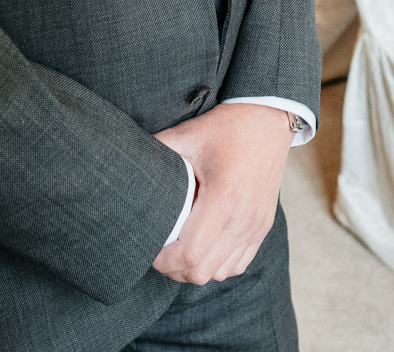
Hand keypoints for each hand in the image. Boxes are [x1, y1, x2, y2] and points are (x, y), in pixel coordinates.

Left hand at [151, 103, 292, 284]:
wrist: (267, 120)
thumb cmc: (227, 128)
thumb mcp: (186, 135)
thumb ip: (156, 151)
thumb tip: (125, 163)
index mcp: (223, 198)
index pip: (190, 253)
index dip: (164, 260)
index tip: (150, 249)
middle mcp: (243, 219)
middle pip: (203, 271)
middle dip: (175, 269)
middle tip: (160, 252)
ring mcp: (256, 226)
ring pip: (221, 273)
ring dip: (196, 269)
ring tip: (179, 250)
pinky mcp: (263, 227)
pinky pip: (238, 264)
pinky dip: (218, 265)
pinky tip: (203, 249)